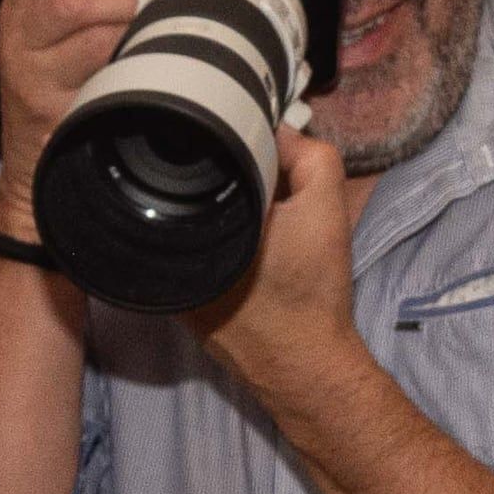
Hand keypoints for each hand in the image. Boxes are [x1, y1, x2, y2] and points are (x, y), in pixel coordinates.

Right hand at [0, 0, 150, 208]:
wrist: (31, 146)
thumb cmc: (54, 71)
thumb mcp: (56, 18)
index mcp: (22, 1)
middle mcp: (21, 35)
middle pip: (70, 1)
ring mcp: (37, 76)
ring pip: (93, 43)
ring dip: (136, 32)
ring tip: (162, 28)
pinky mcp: (57, 111)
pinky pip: (105, 85)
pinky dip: (134, 70)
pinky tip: (152, 66)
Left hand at [190, 129, 368, 413]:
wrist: (303, 364)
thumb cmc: (313, 287)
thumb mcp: (327, 207)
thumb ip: (309, 155)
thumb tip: (277, 130)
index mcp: (205, 212)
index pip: (210, 152)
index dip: (241, 144)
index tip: (264, 155)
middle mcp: (173, 239)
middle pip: (195, 185)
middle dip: (230, 179)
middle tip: (263, 192)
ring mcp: (166, 273)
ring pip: (189, 218)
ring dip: (217, 212)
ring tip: (250, 223)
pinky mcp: (170, 298)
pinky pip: (184, 252)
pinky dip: (208, 244)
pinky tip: (237, 256)